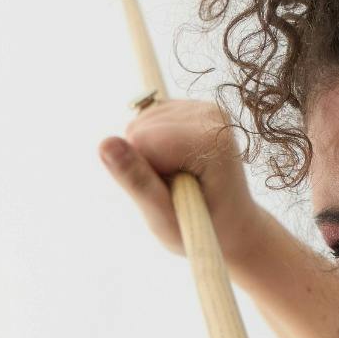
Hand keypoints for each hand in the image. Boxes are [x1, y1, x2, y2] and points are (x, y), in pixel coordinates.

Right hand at [98, 97, 270, 267]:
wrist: (233, 224)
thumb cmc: (203, 229)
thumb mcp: (166, 218)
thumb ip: (137, 182)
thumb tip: (105, 143)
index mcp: (211, 140)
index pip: (141, 140)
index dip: (143, 175)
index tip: (174, 195)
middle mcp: (212, 115)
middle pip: (137, 129)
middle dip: (146, 165)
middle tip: (176, 190)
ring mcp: (203, 108)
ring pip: (137, 125)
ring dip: (148, 157)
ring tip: (178, 181)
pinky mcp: (190, 108)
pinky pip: (144, 123)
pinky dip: (152, 148)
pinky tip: (176, 165)